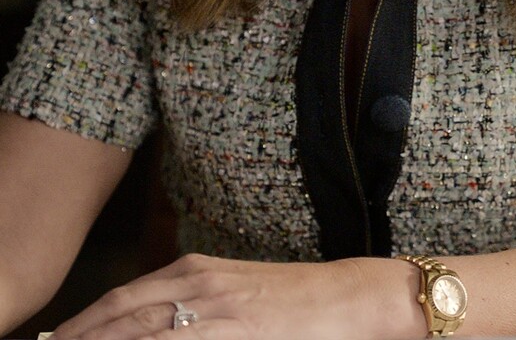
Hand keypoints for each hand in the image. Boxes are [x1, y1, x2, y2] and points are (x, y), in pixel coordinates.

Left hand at [48, 253, 376, 339]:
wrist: (346, 299)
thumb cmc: (293, 300)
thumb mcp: (235, 292)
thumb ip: (193, 304)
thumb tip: (152, 324)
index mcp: (195, 270)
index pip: (122, 298)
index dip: (84, 323)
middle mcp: (197, 284)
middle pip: (120, 316)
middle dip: (82, 338)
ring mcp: (214, 310)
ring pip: (141, 333)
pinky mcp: (234, 332)